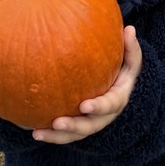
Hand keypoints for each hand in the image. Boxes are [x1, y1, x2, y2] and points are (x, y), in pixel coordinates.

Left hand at [31, 26, 142, 144]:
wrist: (116, 88)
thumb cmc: (122, 70)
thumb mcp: (131, 60)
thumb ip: (131, 47)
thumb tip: (130, 28)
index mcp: (117, 99)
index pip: (110, 105)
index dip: (99, 107)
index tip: (85, 106)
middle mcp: (104, 116)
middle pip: (90, 126)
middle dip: (74, 126)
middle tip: (58, 122)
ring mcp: (90, 122)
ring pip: (74, 134)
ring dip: (56, 136)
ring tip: (38, 133)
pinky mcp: (77, 126)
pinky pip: (64, 134)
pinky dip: (50, 134)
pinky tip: (33, 130)